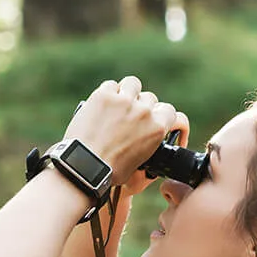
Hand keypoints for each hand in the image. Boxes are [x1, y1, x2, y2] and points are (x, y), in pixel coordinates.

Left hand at [70, 77, 188, 196]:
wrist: (84, 165)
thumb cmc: (110, 172)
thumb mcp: (139, 164)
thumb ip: (147, 146)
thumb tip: (145, 143)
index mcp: (156, 129)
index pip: (172, 113)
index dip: (166, 116)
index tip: (162, 120)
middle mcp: (144, 111)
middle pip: (150, 98)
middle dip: (142, 107)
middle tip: (129, 118)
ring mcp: (124, 100)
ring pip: (133, 84)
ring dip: (128, 92)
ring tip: (118, 103)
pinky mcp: (104, 95)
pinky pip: (110, 85)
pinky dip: (107, 93)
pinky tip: (102, 104)